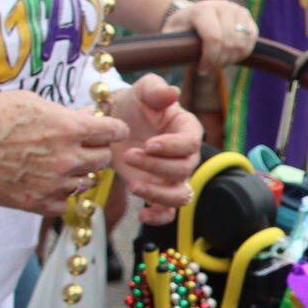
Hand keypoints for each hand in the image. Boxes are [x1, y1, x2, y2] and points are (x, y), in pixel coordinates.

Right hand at [0, 89, 129, 217]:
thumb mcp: (33, 102)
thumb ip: (67, 114)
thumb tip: (89, 116)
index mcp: (70, 128)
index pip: (115, 131)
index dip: (111, 129)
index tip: (105, 130)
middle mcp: (68, 158)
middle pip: (104, 159)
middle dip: (95, 150)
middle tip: (78, 146)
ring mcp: (54, 184)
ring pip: (85, 182)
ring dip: (76, 172)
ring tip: (53, 162)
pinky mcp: (37, 203)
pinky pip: (65, 204)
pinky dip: (59, 195)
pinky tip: (44, 181)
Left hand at [104, 73, 201, 210]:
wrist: (116, 121)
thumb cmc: (134, 102)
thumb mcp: (143, 89)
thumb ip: (157, 89)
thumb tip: (172, 92)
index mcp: (187, 129)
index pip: (191, 143)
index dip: (173, 147)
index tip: (149, 144)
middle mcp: (184, 156)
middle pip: (183, 170)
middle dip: (155, 166)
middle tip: (129, 154)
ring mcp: (172, 177)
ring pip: (180, 196)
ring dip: (158, 194)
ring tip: (133, 185)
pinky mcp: (157, 191)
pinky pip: (167, 213)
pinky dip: (157, 218)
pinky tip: (141, 214)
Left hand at [163, 0, 256, 71]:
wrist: (194, 15)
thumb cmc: (181, 29)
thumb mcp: (170, 36)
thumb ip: (167, 47)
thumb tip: (162, 60)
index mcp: (202, 9)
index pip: (214, 38)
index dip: (210, 59)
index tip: (201, 70)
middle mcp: (223, 6)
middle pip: (229, 44)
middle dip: (219, 62)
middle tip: (208, 67)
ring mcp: (238, 10)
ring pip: (241, 45)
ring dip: (230, 59)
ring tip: (217, 61)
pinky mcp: (248, 18)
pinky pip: (250, 43)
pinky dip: (240, 55)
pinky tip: (228, 55)